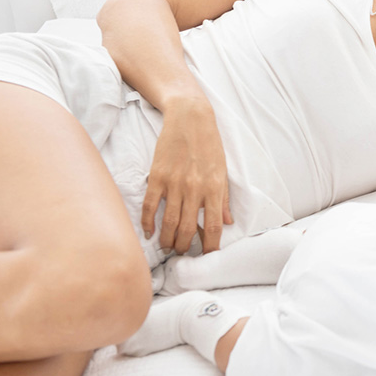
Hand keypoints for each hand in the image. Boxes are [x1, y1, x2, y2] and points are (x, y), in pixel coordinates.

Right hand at [143, 96, 232, 253]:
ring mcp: (175, 183)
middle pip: (187, 228)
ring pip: (169, 221)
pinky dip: (148, 222)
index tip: (207, 257)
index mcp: (214, 188)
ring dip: (167, 239)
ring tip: (167, 248)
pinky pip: (150, 205)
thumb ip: (223, 198)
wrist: (190, 118)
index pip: (212, 227)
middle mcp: (195, 189)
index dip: (209, 246)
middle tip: (181, 254)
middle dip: (184, 246)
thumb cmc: (209, 144)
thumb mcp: (222, 171)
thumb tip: (227, 222)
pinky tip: (149, 233)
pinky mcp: (157, 176)